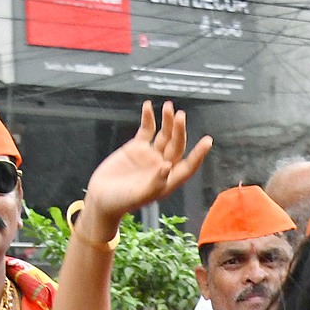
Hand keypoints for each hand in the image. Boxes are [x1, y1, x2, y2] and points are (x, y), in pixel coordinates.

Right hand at [82, 100, 213, 230]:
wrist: (101, 198)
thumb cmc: (120, 203)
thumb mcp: (138, 196)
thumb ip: (155, 183)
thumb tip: (168, 166)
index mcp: (168, 181)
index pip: (188, 166)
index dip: (198, 154)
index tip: (208, 141)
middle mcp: (163, 166)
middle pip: (176, 145)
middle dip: (179, 131)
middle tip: (180, 116)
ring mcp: (151, 156)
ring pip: (164, 135)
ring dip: (167, 121)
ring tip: (170, 107)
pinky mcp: (136, 148)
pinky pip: (146, 130)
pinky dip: (148, 118)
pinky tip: (148, 106)